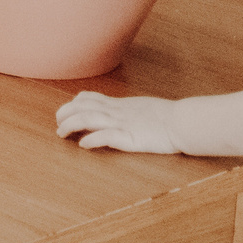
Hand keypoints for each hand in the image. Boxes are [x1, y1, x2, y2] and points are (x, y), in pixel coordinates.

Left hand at [55, 91, 181, 153]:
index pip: (89, 98)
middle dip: (65, 113)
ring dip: (70, 125)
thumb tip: (118, 113)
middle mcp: (117, 112)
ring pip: (88, 119)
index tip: (67, 110)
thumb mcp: (142, 108)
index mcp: (120, 104)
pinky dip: (92, 139)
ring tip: (61, 134)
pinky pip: (106, 136)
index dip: (74, 103)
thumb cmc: (169, 117)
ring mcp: (122, 124)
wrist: (184, 122)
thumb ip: (128, 110)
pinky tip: (84, 145)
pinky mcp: (130, 138)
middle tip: (58, 124)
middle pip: (82, 107)